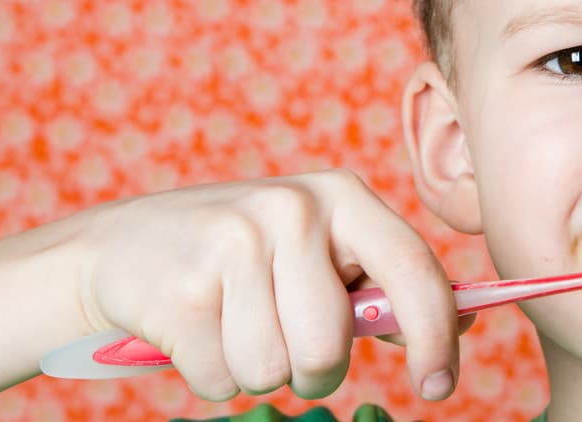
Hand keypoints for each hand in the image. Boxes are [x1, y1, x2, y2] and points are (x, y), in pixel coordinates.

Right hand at [75, 170, 464, 400]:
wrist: (125, 245)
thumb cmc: (245, 256)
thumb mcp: (318, 249)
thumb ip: (379, 285)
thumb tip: (456, 324)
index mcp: (342, 196)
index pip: (411, 265)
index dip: (434, 332)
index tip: (437, 386)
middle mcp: (294, 209)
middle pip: (331, 347)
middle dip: (312, 368)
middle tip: (283, 335)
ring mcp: (234, 244)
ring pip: (275, 371)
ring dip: (258, 369)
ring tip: (234, 322)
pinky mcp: (181, 290)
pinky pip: (222, 381)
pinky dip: (212, 374)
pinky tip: (198, 328)